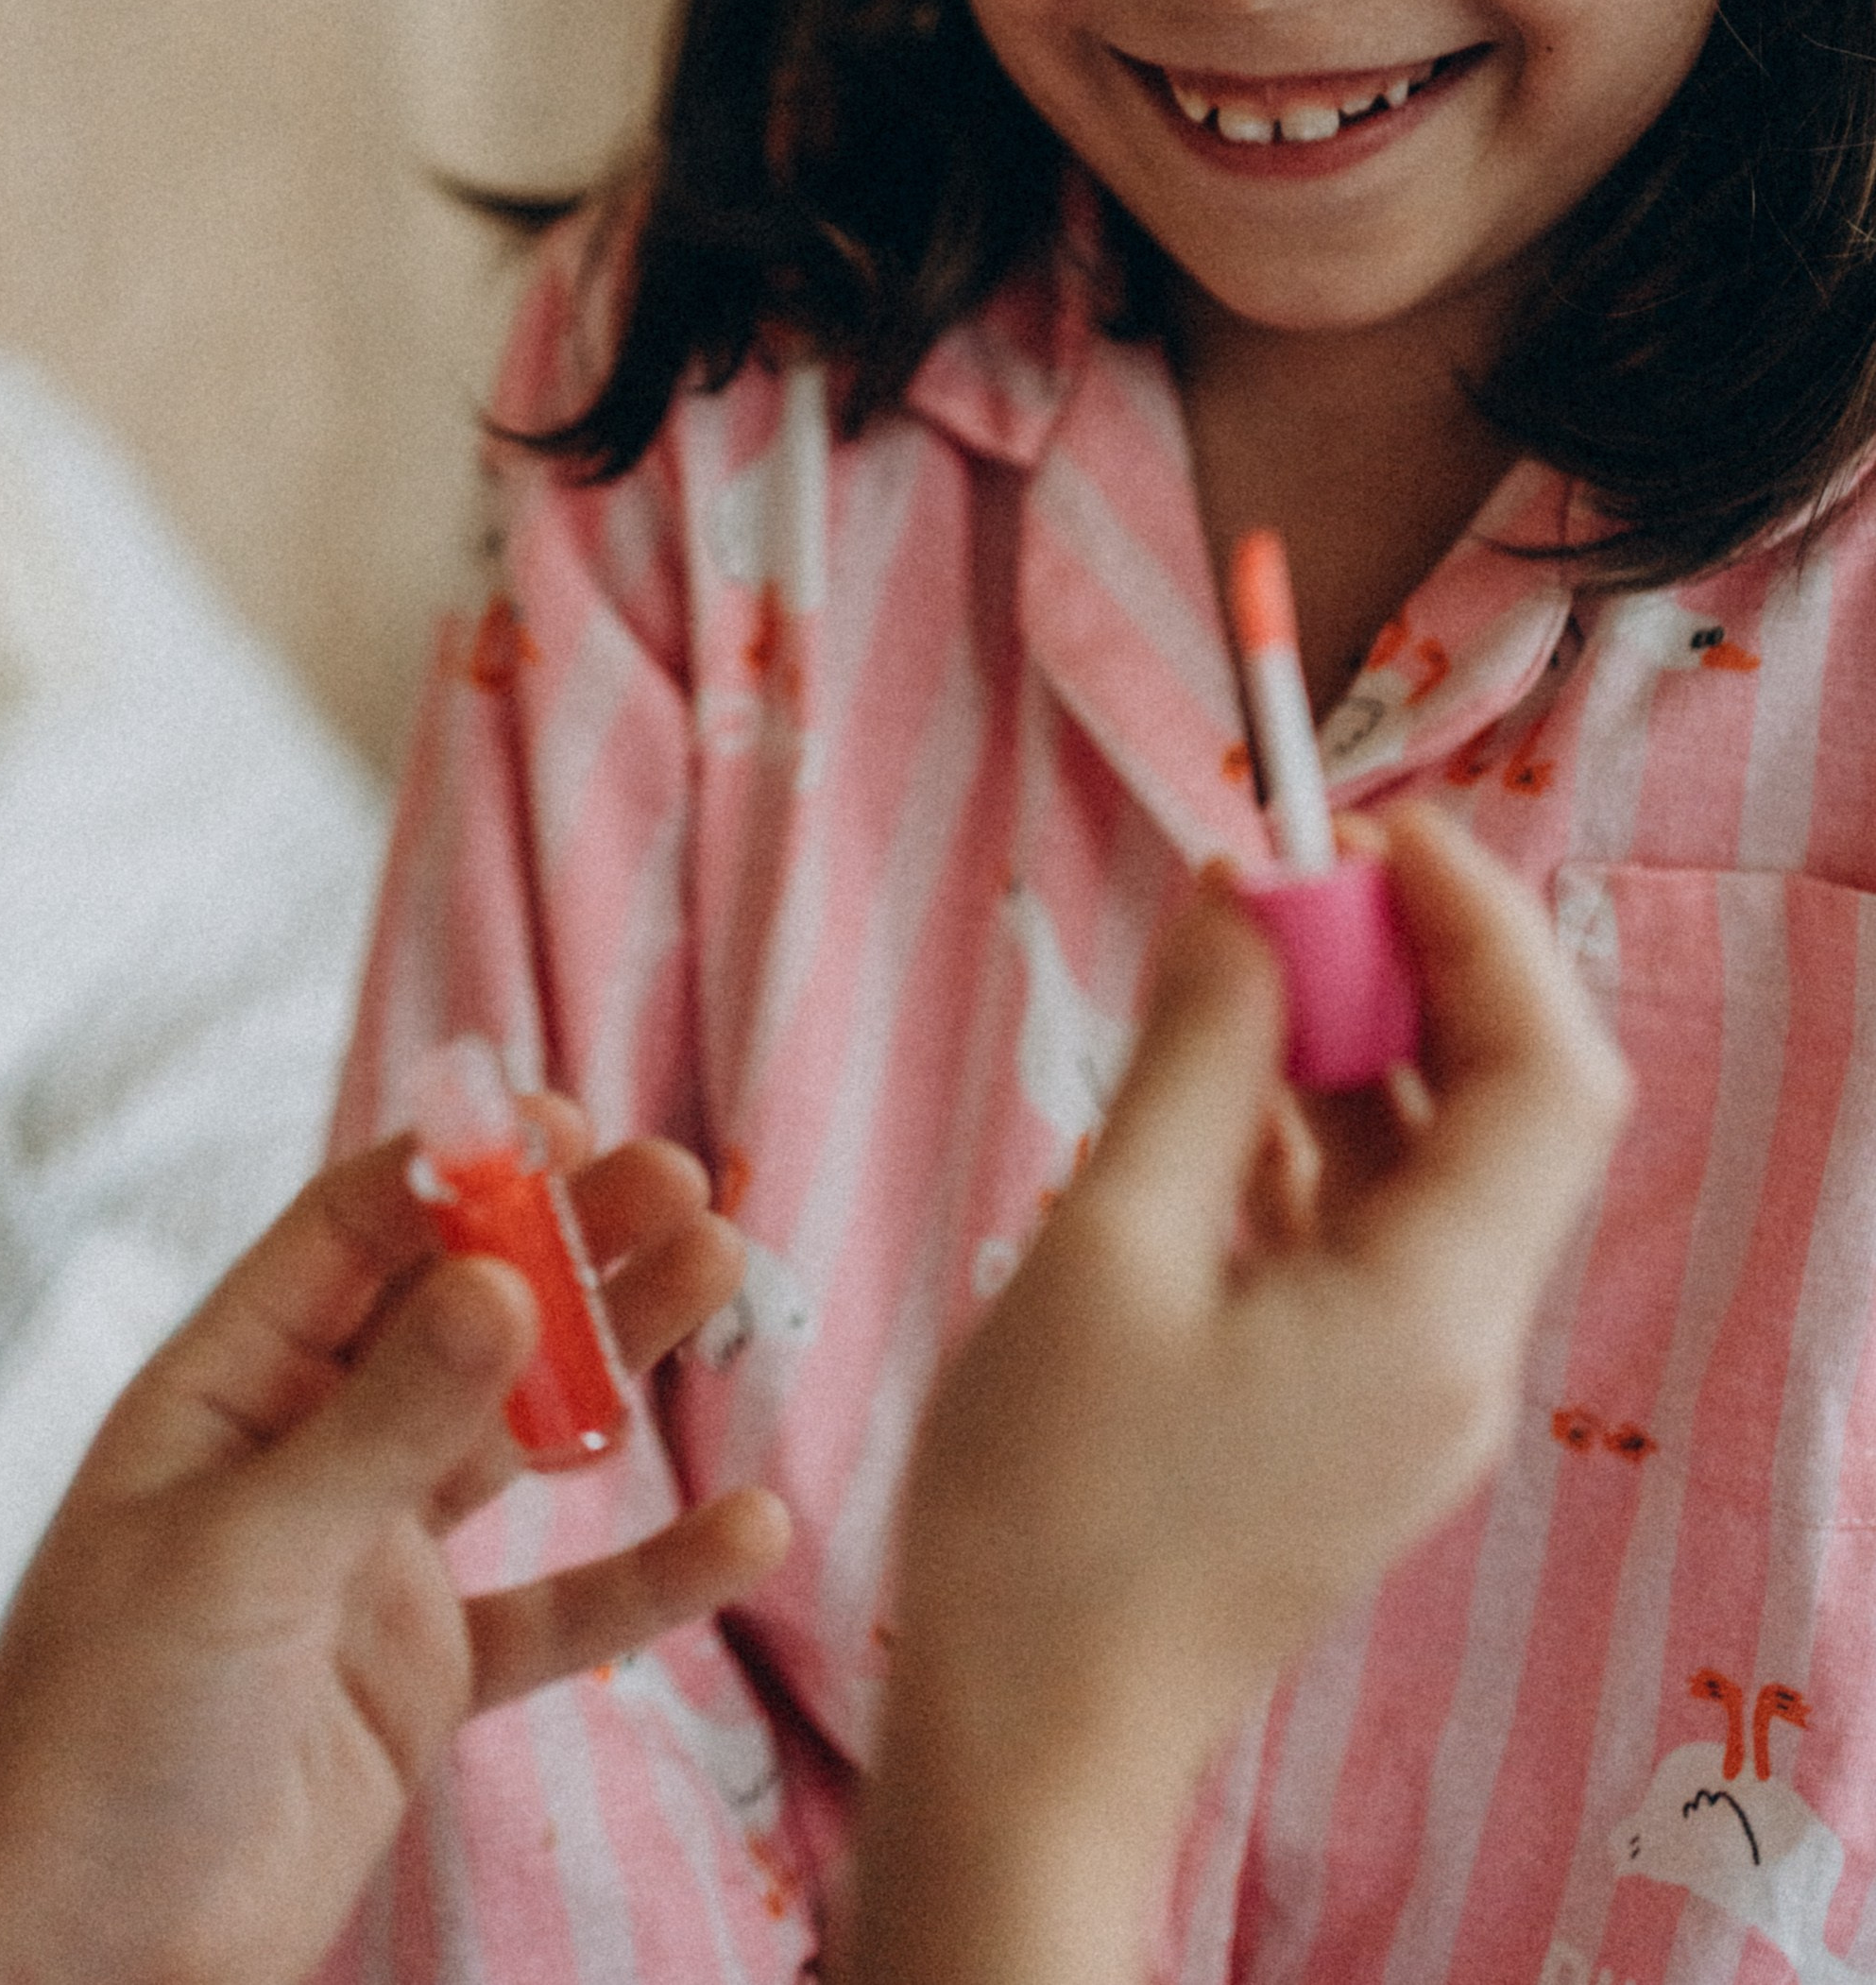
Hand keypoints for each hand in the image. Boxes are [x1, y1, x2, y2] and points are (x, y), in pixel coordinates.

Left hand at [0, 1111, 785, 1984]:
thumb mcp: (240, 1558)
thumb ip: (382, 1427)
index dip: (458, 1171)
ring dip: (622, 1360)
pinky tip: (744, 1526)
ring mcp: (373, 1560)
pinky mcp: (424, 1675)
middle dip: (569, 1243)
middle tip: (681, 1181)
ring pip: (522, 1432)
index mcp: (228, 1388)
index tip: (566, 1128)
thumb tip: (508, 1282)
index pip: (353, 1235)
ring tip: (721, 1270)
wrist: (72, 1947)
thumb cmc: (95, 1730)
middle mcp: (307, 1451)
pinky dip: (651, 1571)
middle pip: (459, 1313)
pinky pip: (559, 1609)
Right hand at [847, 806, 1627, 1984]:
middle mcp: (1461, 1355)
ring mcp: (1413, 1399)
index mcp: (1433, 1314)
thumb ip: (1198, 1055)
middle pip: (1498, 1113)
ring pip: (1428, 1173)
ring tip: (1213, 971)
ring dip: (1343, 1053)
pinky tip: (1194, 1102)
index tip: (1360, 830)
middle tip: (1271, 888)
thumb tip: (1245, 898)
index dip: (1478, 925)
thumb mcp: (1108, 1242)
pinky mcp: (1353, 1423)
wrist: (1029, 1745)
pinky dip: (1301, 1148)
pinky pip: (1367, 1242)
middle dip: (1404, 973)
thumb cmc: (1050, 1508)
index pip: (1546, 1070)